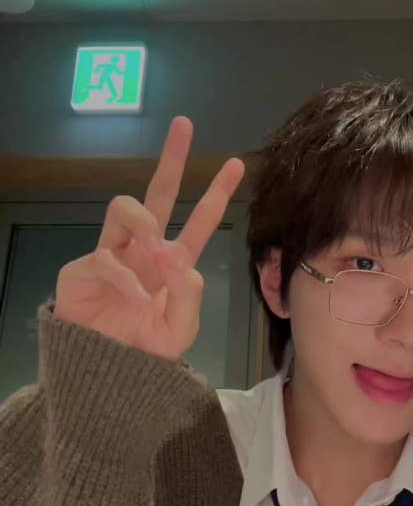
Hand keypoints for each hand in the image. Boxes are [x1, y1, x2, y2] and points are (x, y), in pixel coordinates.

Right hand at [54, 117, 244, 360]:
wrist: (108, 378)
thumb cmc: (145, 354)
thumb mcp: (181, 329)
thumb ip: (188, 293)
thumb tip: (174, 253)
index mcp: (173, 263)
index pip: (199, 222)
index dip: (217, 194)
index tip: (237, 164)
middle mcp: (144, 251)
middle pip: (158, 194)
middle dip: (172, 160)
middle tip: (184, 126)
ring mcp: (113, 255)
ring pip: (124, 208)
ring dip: (144, 222)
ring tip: (153, 249)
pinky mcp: (83, 269)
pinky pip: (106, 257)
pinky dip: (124, 277)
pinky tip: (135, 296)